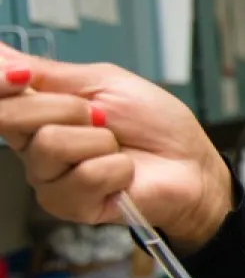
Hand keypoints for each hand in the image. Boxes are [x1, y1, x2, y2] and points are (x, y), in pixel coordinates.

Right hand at [0, 49, 231, 249]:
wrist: (192, 164)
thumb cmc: (156, 124)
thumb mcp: (104, 82)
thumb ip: (47, 72)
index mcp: (37, 111)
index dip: (1, 80)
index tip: (21, 77)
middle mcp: (34, 145)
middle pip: (9, 116)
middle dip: (66, 107)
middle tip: (101, 116)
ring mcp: (49, 178)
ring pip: (49, 145)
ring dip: (98, 139)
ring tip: (117, 146)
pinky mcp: (70, 205)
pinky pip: (83, 176)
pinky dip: (115, 167)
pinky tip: (125, 172)